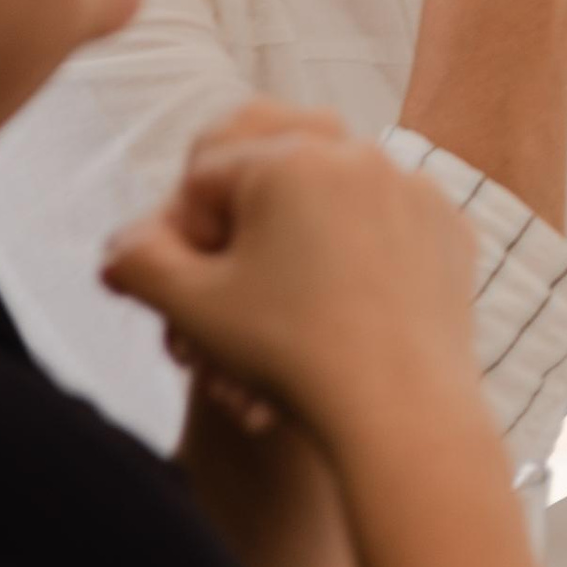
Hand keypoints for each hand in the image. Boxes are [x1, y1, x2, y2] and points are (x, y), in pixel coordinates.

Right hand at [103, 99, 483, 455]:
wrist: (403, 414)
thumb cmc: (288, 357)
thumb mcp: (192, 309)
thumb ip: (139, 265)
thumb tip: (116, 249)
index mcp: (286, 157)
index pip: (206, 178)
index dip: (188, 236)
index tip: (200, 290)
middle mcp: (355, 152)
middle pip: (271, 180)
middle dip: (246, 233)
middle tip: (243, 293)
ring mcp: (413, 187)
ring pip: (332, 200)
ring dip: (304, 240)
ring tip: (293, 304)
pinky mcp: (450, 227)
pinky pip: (388, 226)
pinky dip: (363, 255)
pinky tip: (349, 308)